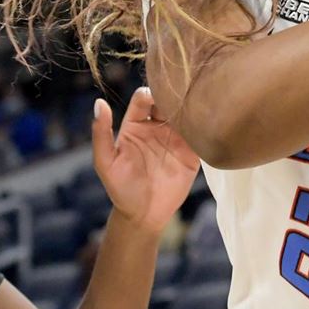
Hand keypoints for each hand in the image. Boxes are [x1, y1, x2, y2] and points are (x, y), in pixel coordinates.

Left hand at [93, 87, 201, 234]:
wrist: (143, 215)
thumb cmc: (120, 189)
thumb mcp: (105, 162)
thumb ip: (101, 134)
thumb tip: (99, 103)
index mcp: (135, 124)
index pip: (144, 98)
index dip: (150, 92)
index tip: (156, 97)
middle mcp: (156, 127)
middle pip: (167, 101)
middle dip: (174, 94)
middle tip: (181, 95)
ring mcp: (176, 138)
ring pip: (185, 113)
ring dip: (191, 107)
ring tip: (197, 103)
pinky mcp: (192, 152)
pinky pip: (200, 133)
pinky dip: (205, 125)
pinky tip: (209, 120)